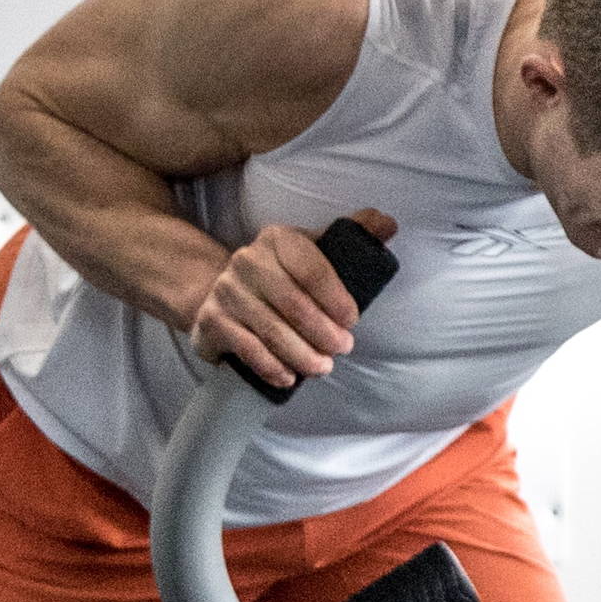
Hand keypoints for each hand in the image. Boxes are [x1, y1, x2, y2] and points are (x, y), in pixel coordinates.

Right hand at [187, 209, 397, 387]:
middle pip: (294, 304)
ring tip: (322, 367)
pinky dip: (272, 367)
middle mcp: (247, 260)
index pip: (312, 268)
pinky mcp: (212, 320)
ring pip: (272, 330)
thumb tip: (389, 223)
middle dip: (324, 333)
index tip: (352, 320)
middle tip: (342, 349)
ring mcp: (226, 290)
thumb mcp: (314, 252)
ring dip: (303, 355)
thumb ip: (352, 236)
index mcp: (278, 239)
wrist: (223, 293)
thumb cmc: (283, 276)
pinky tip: (289, 377)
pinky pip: (247, 349)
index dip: (336, 298)